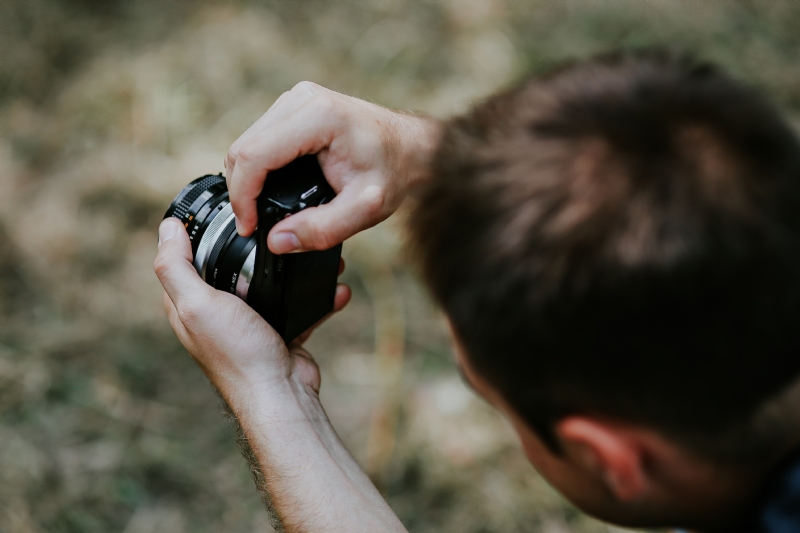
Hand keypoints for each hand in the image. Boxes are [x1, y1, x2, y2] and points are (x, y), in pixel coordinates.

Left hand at [153, 217, 350, 397]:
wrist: (281, 395)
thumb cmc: (238, 353)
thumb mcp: (197, 304)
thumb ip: (176, 267)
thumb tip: (166, 227)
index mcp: (189, 306)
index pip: (184, 259)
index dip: (196, 233)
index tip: (219, 208)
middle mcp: (217, 314)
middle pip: (231, 266)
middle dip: (252, 245)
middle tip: (272, 221)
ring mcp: (251, 323)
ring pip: (269, 283)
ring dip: (290, 268)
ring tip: (309, 249)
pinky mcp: (281, 331)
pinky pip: (298, 305)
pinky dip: (315, 295)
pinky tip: (333, 285)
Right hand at [225, 81, 440, 253]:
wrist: (412, 147)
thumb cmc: (394, 171)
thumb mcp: (366, 208)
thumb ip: (323, 229)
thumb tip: (277, 241)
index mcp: (319, 116)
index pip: (255, 155)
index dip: (243, 197)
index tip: (250, 227)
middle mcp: (302, 99)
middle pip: (244, 148)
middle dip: (242, 192)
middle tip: (255, 226)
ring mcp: (296, 99)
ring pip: (246, 143)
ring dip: (246, 180)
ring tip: (262, 212)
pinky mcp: (294, 107)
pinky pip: (259, 139)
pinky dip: (257, 168)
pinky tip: (271, 191)